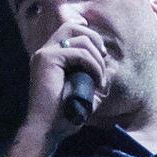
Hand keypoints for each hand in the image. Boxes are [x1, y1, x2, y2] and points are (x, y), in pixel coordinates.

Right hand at [23, 20, 110, 138]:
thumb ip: (93, 77)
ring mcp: (44, 54)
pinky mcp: (48, 59)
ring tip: (100, 78)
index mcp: (49, 57)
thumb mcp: (83, 92)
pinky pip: (80, 53)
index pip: (70, 31)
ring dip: (97, 58)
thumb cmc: (64, 115)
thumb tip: (112, 68)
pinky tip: (97, 82)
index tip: (101, 58)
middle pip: (74, 26)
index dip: (90, 39)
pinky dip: (94, 65)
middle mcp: (44, 52)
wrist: (47, 129)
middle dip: (95, 40)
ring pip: (80, 38)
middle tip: (104, 60)